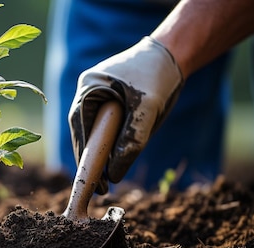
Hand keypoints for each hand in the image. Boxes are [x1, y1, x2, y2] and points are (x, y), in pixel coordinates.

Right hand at [68, 36, 182, 192]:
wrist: (173, 55)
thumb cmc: (158, 76)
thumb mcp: (147, 110)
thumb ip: (131, 142)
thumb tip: (114, 174)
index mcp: (88, 87)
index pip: (80, 129)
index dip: (84, 157)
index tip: (90, 181)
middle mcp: (87, 92)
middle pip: (83, 133)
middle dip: (91, 159)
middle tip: (100, 187)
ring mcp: (96, 96)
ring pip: (94, 132)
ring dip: (100, 154)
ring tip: (107, 179)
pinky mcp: (108, 102)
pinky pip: (104, 128)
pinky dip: (109, 144)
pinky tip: (114, 161)